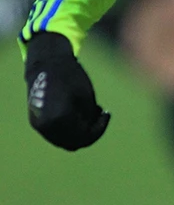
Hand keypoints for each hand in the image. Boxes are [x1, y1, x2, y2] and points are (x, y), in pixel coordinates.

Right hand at [24, 31, 110, 149]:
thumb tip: (90, 134)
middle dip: (89, 133)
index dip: (99, 128)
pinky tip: (76, 115)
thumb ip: (89, 120)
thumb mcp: (87, 98)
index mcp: (61, 119)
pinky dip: (67, 130)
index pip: (84, 136)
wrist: (46, 62)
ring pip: (63, 141)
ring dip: (77, 133)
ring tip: (88, 114)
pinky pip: (54, 134)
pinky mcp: (35, 122)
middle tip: (99, 117)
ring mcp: (39, 125)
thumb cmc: (71, 76)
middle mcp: (47, 126)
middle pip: (73, 143)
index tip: (107, 114)